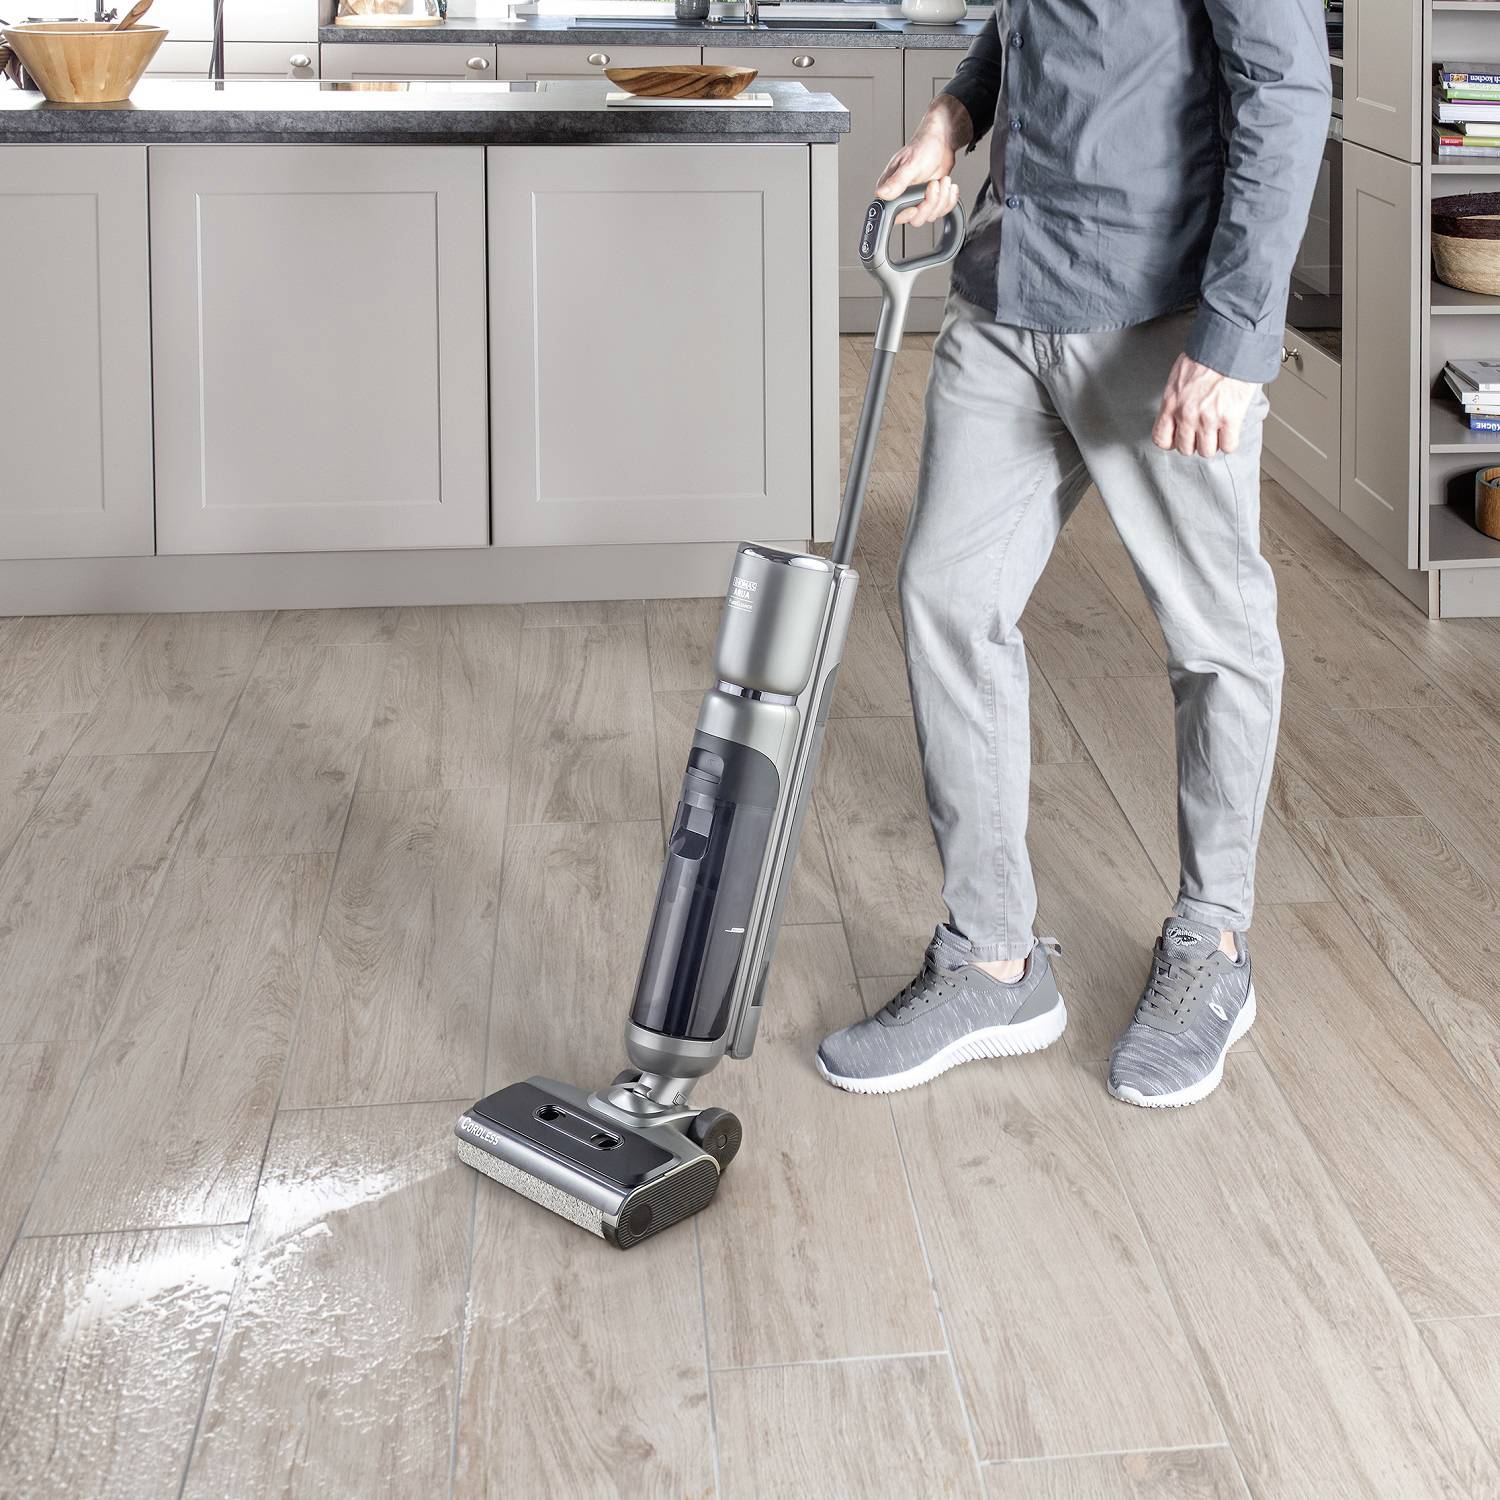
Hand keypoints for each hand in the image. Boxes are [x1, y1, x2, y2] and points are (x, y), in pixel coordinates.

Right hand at [876, 96, 971, 225]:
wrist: (942, 141)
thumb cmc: (924, 146)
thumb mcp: (910, 164)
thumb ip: (897, 181)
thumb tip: (881, 194)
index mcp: (891, 189)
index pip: (894, 214)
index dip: (907, 214)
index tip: (916, 207)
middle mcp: (903, 196)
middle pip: (916, 218)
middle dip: (930, 203)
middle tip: (934, 185)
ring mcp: (918, 200)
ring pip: (930, 215)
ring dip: (942, 199)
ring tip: (942, 181)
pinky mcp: (931, 200)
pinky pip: (941, 211)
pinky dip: (949, 200)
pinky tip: (947, 186)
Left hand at [1152, 354, 1260, 458]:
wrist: (1229, 344)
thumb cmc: (1206, 355)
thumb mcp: (1178, 377)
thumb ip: (1176, 398)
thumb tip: (1179, 412)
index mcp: (1171, 403)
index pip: (1161, 439)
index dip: (1171, 441)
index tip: (1179, 437)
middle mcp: (1187, 414)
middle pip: (1185, 449)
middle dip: (1194, 443)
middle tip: (1202, 433)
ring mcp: (1209, 418)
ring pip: (1206, 451)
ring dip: (1213, 444)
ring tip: (1217, 433)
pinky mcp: (1231, 418)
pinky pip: (1229, 445)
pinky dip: (1230, 442)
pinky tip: (1230, 432)